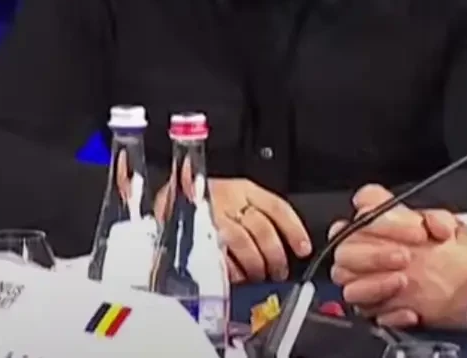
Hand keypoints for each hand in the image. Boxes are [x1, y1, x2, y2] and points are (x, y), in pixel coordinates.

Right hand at [155, 175, 311, 282]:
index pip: (277, 208)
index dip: (294, 230)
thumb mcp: (232, 194)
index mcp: (243, 188)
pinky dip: (232, 271)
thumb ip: (255, 211)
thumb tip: (285, 238)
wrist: (163, 196)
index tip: (303, 248)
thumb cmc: (200, 197)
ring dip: (256, 265)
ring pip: (245, 244)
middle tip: (279, 270)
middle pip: (263, 230)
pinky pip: (219, 256)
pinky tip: (237, 277)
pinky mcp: (195, 234)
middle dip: (275, 255)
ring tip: (259, 275)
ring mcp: (211, 217)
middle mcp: (229, 200)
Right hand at [330, 185, 466, 329]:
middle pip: (344, 248)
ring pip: (347, 283)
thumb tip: (435, 224)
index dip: (382, 213)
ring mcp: (362, 279)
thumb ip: (440, 220)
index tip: (415, 227)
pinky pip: (368, 312)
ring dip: (374, 284)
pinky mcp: (371, 308)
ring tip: (403, 281)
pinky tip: (410, 311)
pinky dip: (390, 312)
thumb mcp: (450, 228)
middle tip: (405, 257)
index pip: (365, 201)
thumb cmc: (445, 251)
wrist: (460, 285)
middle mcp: (362, 247)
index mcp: (378, 219)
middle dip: (374, 253)